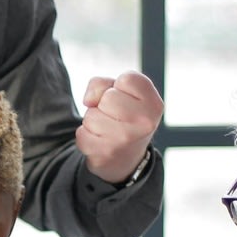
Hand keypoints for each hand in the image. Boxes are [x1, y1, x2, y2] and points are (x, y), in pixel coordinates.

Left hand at [76, 69, 162, 183]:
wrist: (125, 158)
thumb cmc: (124, 117)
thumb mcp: (125, 94)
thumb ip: (104, 84)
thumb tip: (89, 100)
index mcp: (154, 105)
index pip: (127, 79)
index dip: (119, 87)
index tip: (126, 100)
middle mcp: (144, 123)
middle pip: (107, 98)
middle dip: (104, 104)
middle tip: (114, 116)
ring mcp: (124, 140)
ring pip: (91, 116)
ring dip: (93, 121)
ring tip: (107, 129)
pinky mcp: (104, 154)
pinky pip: (81, 134)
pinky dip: (85, 136)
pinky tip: (99, 141)